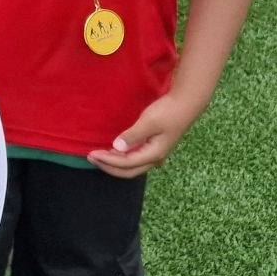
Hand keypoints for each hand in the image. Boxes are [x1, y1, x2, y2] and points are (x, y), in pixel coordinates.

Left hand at [87, 88, 206, 177]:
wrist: (185, 104)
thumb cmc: (167, 112)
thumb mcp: (148, 122)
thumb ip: (133, 136)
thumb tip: (116, 148)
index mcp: (154, 154)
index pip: (126, 163)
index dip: (107, 160)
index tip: (92, 154)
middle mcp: (155, 158)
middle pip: (129, 170)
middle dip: (108, 166)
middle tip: (91, 158)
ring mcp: (155, 154)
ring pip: (132, 166)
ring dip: (115, 163)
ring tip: (99, 156)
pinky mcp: (154, 147)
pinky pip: (135, 159)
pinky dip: (122, 158)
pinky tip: (114, 151)